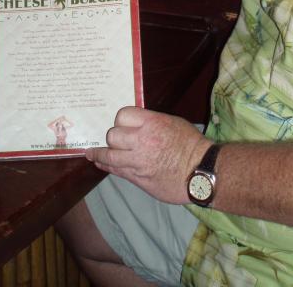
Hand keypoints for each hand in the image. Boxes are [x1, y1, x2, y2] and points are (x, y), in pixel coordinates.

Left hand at [85, 107, 210, 203]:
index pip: (123, 115)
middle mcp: (141, 140)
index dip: (121, 119)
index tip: (122, 123)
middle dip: (113, 136)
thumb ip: (152, 122)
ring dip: (99, 152)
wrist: (201, 172)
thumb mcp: (173, 122)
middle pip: (112, 134)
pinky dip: (105, 165)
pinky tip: (100, 162)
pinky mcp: (137, 178)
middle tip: (116, 139)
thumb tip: (137, 124)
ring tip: (92, 152)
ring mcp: (137, 161)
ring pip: (109, 154)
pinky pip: (115, 170)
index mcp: (152, 123)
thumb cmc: (191, 144)